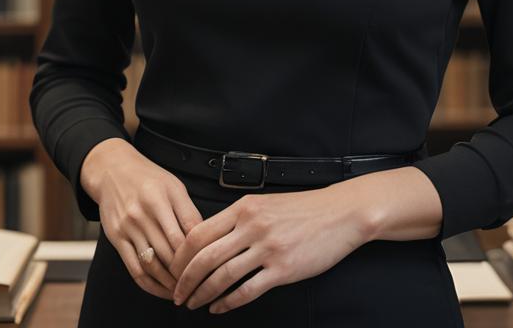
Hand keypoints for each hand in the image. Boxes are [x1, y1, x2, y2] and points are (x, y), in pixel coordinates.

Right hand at [80, 138, 204, 299]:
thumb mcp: (173, 186)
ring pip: (154, 263)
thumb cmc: (148, 179)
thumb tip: (205, 239)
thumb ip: (188, 211)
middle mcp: (146, 211)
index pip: (189, 230)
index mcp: (165, 195)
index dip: (201, 251)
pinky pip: (134, 268)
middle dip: (187, 270)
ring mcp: (129, 225)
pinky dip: (149, 284)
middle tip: (200, 282)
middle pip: (172, 250)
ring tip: (182, 289)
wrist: (112, 171)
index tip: (210, 263)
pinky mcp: (116, 238)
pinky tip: (161, 288)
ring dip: (170, 281)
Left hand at [168, 185, 370, 314]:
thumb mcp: (265, 204)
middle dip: (185, 280)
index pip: (199, 233)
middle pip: (205, 257)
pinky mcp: (283, 269)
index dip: (180, 256)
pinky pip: (247, 290)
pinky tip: (219, 307)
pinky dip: (228, 302)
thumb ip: (238, 219)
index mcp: (244, 207)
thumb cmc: (303, 209)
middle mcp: (252, 226)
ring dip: (202, 294)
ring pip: (222, 276)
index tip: (173, 270)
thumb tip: (209, 240)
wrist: (339, 213)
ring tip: (194, 304)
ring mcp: (267, 248)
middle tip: (177, 295)